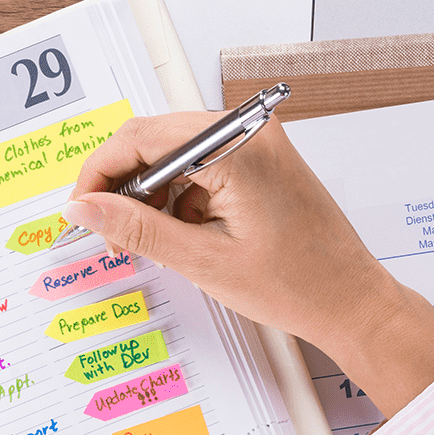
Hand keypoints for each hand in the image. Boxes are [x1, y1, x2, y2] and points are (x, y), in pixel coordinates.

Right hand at [60, 116, 433, 415]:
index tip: (81, 209)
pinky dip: (181, 196)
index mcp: (237, 147)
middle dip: (124, 185)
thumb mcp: (202, 260)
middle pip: (155, 139)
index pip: (141, 137)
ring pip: (176, 153)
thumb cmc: (298, 285)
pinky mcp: (261, 159)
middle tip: (108, 231)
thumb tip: (84, 208)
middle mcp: (249, 132)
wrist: (352, 302)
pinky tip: (183, 235)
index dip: (100, 173)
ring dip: (153, 193)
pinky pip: (202, 164)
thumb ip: (136, 228)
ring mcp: (258, 143)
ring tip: (152, 242)